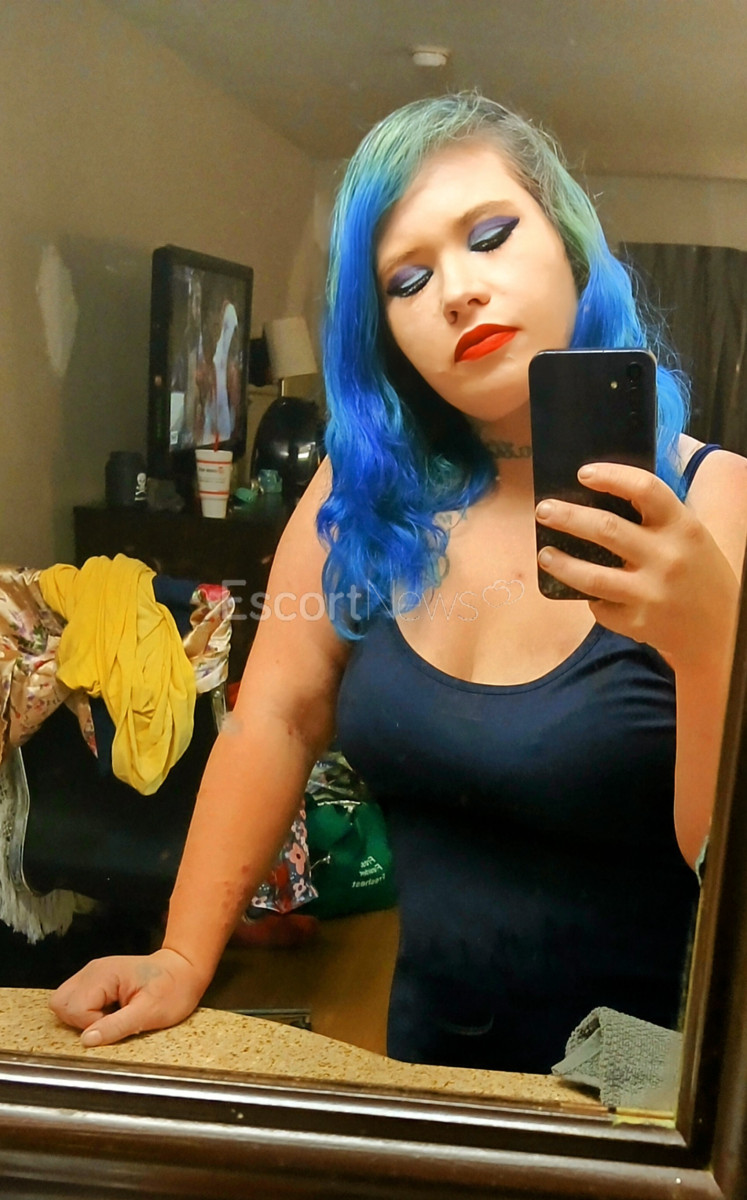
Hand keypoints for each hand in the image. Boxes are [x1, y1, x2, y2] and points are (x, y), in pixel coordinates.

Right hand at [49, 948, 206, 1047]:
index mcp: (104, 975)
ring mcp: (93, 974)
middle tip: (108, 1021)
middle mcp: (93, 971)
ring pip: (65, 1002)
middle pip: (60, 1003)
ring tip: (110, 1016)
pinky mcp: (96, 981)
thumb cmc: (172, 988)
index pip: (74, 1008)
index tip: (115, 1022)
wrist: (184, 970)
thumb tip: (87, 1041)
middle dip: (79, 1021)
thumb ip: (116, 1026)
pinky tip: (110, 1010)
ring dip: (82, 1017)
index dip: (91, 1024)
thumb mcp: (149, 1012)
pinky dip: (87, 1012)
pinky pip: (77, 1000)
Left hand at [534, 462, 739, 668]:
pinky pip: (600, 607)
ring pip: (591, 576)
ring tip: (545, 554)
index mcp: (682, 527)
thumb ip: (656, 515)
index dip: (611, 476)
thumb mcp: (688, 535)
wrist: (720, 628)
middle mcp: (667, 558)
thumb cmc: (696, 571)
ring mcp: (651, 593)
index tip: (583, 473)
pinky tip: (583, 591)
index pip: (645, 489)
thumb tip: (603, 489)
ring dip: (561, 563)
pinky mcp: (638, 622)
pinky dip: (589, 598)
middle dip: (567, 517)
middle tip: (544, 510)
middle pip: (606, 529)